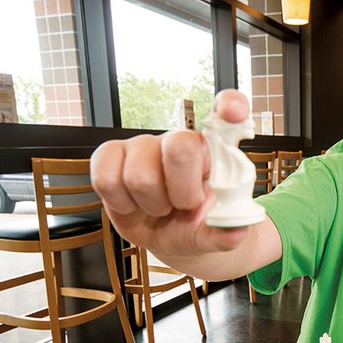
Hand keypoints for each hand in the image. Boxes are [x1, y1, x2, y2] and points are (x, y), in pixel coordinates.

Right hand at [91, 89, 250, 259]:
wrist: (170, 237)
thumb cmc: (197, 225)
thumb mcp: (215, 234)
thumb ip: (225, 233)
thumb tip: (237, 233)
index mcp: (212, 152)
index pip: (227, 109)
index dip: (230, 105)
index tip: (236, 115)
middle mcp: (178, 141)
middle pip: (179, 148)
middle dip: (182, 193)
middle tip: (185, 205)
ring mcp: (143, 146)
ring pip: (139, 175)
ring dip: (151, 204)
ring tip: (160, 207)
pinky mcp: (111, 157)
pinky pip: (105, 179)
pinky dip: (120, 203)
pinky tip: (134, 205)